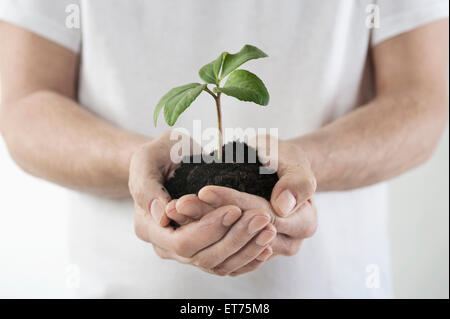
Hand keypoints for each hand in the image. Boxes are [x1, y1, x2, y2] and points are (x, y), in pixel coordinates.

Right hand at [129, 131, 273, 274]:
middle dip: (234, 239)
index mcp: (148, 226)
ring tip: (269, 230)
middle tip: (262, 218)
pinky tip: (266, 246)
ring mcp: (185, 251)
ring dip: (246, 250)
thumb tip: (162, 215)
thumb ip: (147, 185)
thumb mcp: (147, 158)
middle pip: (202, 257)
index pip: (181, 242)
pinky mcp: (203, 249)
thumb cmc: (160, 153)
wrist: (170, 159)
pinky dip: (247, 258)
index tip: (235, 209)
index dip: (209, 229)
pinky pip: (226, 264)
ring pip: (217, 264)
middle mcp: (165, 245)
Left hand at [165, 137, 317, 274]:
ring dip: (199, 226)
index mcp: (304, 222)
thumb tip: (284, 206)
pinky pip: (223, 245)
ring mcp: (267, 248)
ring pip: (230, 242)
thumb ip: (297, 179)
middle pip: (243, 232)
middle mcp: (288, 242)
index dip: (233, 203)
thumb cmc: (282, 158)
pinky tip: (180, 219)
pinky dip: (200, 232)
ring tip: (174, 210)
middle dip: (208, 217)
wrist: (274, 167)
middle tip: (178, 203)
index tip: (204, 191)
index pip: (263, 215)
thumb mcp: (292, 158)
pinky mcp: (249, 248)